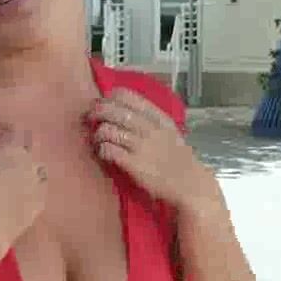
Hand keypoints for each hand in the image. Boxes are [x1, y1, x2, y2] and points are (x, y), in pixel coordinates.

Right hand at [0, 126, 47, 250]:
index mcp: (11, 149)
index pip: (12, 130)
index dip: (1, 132)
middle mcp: (29, 161)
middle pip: (31, 142)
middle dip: (18, 143)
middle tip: (4, 155)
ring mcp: (38, 182)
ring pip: (39, 164)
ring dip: (29, 164)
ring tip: (16, 174)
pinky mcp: (42, 201)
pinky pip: (42, 186)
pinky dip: (35, 184)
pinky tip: (24, 192)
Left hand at [89, 89, 216, 211]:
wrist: (189, 184)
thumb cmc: (177, 157)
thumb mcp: (169, 131)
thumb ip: (151, 118)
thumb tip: (123, 108)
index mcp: (159, 118)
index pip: (128, 97)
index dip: (110, 97)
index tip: (104, 102)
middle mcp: (150, 129)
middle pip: (114, 111)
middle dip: (97, 111)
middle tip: (91, 118)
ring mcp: (141, 146)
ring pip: (108, 129)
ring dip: (98, 133)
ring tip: (98, 139)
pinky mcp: (134, 164)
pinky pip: (109, 150)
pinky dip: (101, 149)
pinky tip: (104, 152)